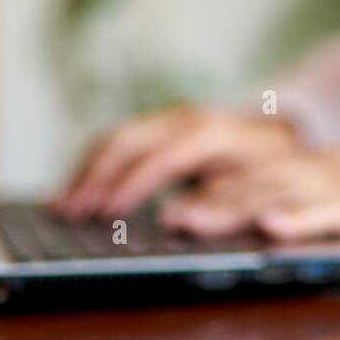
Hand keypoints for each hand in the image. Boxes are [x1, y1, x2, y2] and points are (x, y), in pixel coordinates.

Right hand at [53, 106, 296, 219]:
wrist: (279, 133)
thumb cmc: (270, 168)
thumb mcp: (257, 188)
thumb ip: (220, 204)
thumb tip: (175, 220)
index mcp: (211, 134)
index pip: (163, 158)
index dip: (133, 185)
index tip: (107, 212)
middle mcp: (184, 119)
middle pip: (128, 141)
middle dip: (96, 177)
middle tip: (70, 214)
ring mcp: (168, 119)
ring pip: (115, 139)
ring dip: (85, 172)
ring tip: (61, 208)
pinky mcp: (157, 127)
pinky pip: (116, 141)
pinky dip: (90, 166)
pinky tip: (74, 191)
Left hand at [157, 149, 339, 258]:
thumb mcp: (334, 208)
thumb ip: (288, 210)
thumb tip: (222, 223)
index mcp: (309, 163)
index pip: (240, 165)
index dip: (191, 180)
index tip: (147, 201)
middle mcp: (325, 164)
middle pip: (251, 173)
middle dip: (198, 194)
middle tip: (152, 215)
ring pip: (284, 187)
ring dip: (233, 204)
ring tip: (189, 222)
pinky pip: (339, 211)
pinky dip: (305, 218)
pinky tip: (273, 230)